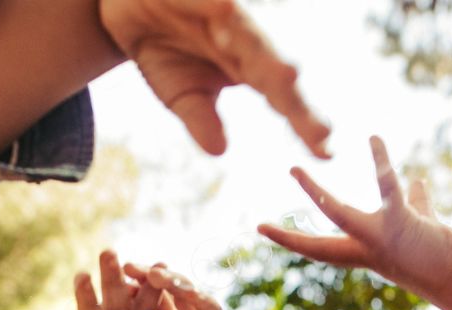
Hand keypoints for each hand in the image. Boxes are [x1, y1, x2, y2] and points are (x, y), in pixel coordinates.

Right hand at [98, 0, 330, 156]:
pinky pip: (220, 5)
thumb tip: (219, 151)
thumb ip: (202, 119)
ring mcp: (229, 16)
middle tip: (321, 130)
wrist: (126, 9)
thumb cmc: (163, 50)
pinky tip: (229, 27)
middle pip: (278, 74)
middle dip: (298, 101)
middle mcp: (248, 43)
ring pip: (254, 37)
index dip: (305, 124)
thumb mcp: (179, 94)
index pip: (284, 100)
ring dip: (269, 57)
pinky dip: (225, 15)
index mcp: (250, 70)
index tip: (325, 152)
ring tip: (287, 76)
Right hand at [128, 264, 226, 309]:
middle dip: (168, 280)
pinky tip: (116, 288)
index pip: (209, 309)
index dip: (197, 297)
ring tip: (127, 268)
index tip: (181, 289)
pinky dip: (131, 297)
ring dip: (146, 279)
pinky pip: (141, 308)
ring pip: (160, 295)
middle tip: (150, 272)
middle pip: (185, 293)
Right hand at [258, 137, 451, 309]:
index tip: (264, 229)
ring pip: (338, 215)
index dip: (292, 240)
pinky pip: (386, 187)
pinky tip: (373, 139)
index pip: (322, 248)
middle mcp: (366, 250)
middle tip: (257, 227)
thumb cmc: (444, 258)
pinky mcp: (401, 223)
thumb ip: (416, 204)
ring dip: (313, 194)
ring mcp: (380, 238)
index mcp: (366, 252)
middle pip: (318, 246)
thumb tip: (415, 183)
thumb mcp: (423, 227)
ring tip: (293, 171)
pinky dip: (380, 161)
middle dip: (288, 238)